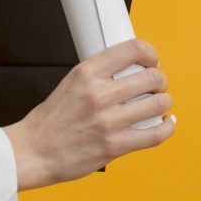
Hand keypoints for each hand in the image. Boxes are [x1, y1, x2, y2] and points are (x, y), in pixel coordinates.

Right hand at [2, 39, 174, 190]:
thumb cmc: (53, 119)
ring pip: (158, 104)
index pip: (133, 49)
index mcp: (88, 73)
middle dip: (160, 81)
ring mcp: (108, 121)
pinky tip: (165, 122)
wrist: (33, 151)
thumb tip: (132, 67)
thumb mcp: (72, 82)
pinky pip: (155, 134)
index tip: (152, 61)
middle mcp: (99, 94)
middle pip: (152, 78)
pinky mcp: (114, 146)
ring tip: (157, 104)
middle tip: (156, 86)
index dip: (150, 53)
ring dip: (163, 103)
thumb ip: (101, 73)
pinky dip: (167, 127)